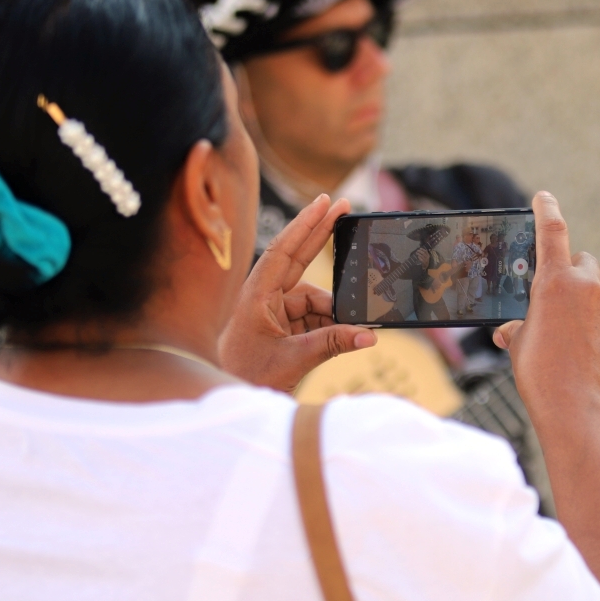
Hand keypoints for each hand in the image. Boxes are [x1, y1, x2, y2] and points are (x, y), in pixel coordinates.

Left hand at [218, 195, 375, 391]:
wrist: (231, 398)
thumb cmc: (248, 376)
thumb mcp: (292, 360)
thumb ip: (332, 344)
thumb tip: (368, 334)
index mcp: (257, 295)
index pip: (284, 251)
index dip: (306, 225)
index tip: (325, 202)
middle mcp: (265, 295)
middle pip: (298, 257)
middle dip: (322, 234)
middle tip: (344, 206)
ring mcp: (275, 310)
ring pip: (316, 299)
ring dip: (334, 314)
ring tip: (347, 334)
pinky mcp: (284, 325)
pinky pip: (316, 317)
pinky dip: (330, 326)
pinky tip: (344, 337)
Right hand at [493, 192, 599, 421]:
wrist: (575, 409)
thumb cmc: (539, 374)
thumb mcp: (518, 346)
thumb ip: (517, 328)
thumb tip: (510, 331)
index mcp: (554, 282)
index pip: (552, 232)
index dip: (547, 210)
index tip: (544, 197)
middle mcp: (586, 287)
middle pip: (581, 262)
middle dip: (569, 272)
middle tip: (552, 294)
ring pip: (594, 294)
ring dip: (580, 304)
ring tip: (563, 338)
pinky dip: (593, 327)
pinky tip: (580, 353)